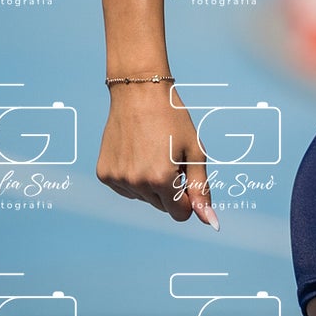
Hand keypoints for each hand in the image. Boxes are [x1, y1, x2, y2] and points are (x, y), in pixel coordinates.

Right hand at [96, 85, 216, 226]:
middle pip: (162, 207)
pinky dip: (133, 177)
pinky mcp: (104, 174)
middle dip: (170, 189)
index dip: (187, 198)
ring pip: (143, 198)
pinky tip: (135, 152)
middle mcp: (137, 182)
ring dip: (151, 183)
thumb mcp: (194, 152)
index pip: (180, 214)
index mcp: (162, 179)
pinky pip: (126, 189)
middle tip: (168, 157)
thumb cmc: (173, 120)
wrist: (138, 93)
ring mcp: (118, 179)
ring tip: (151, 151)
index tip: (186, 177)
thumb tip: (210, 222)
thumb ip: (201, 189)